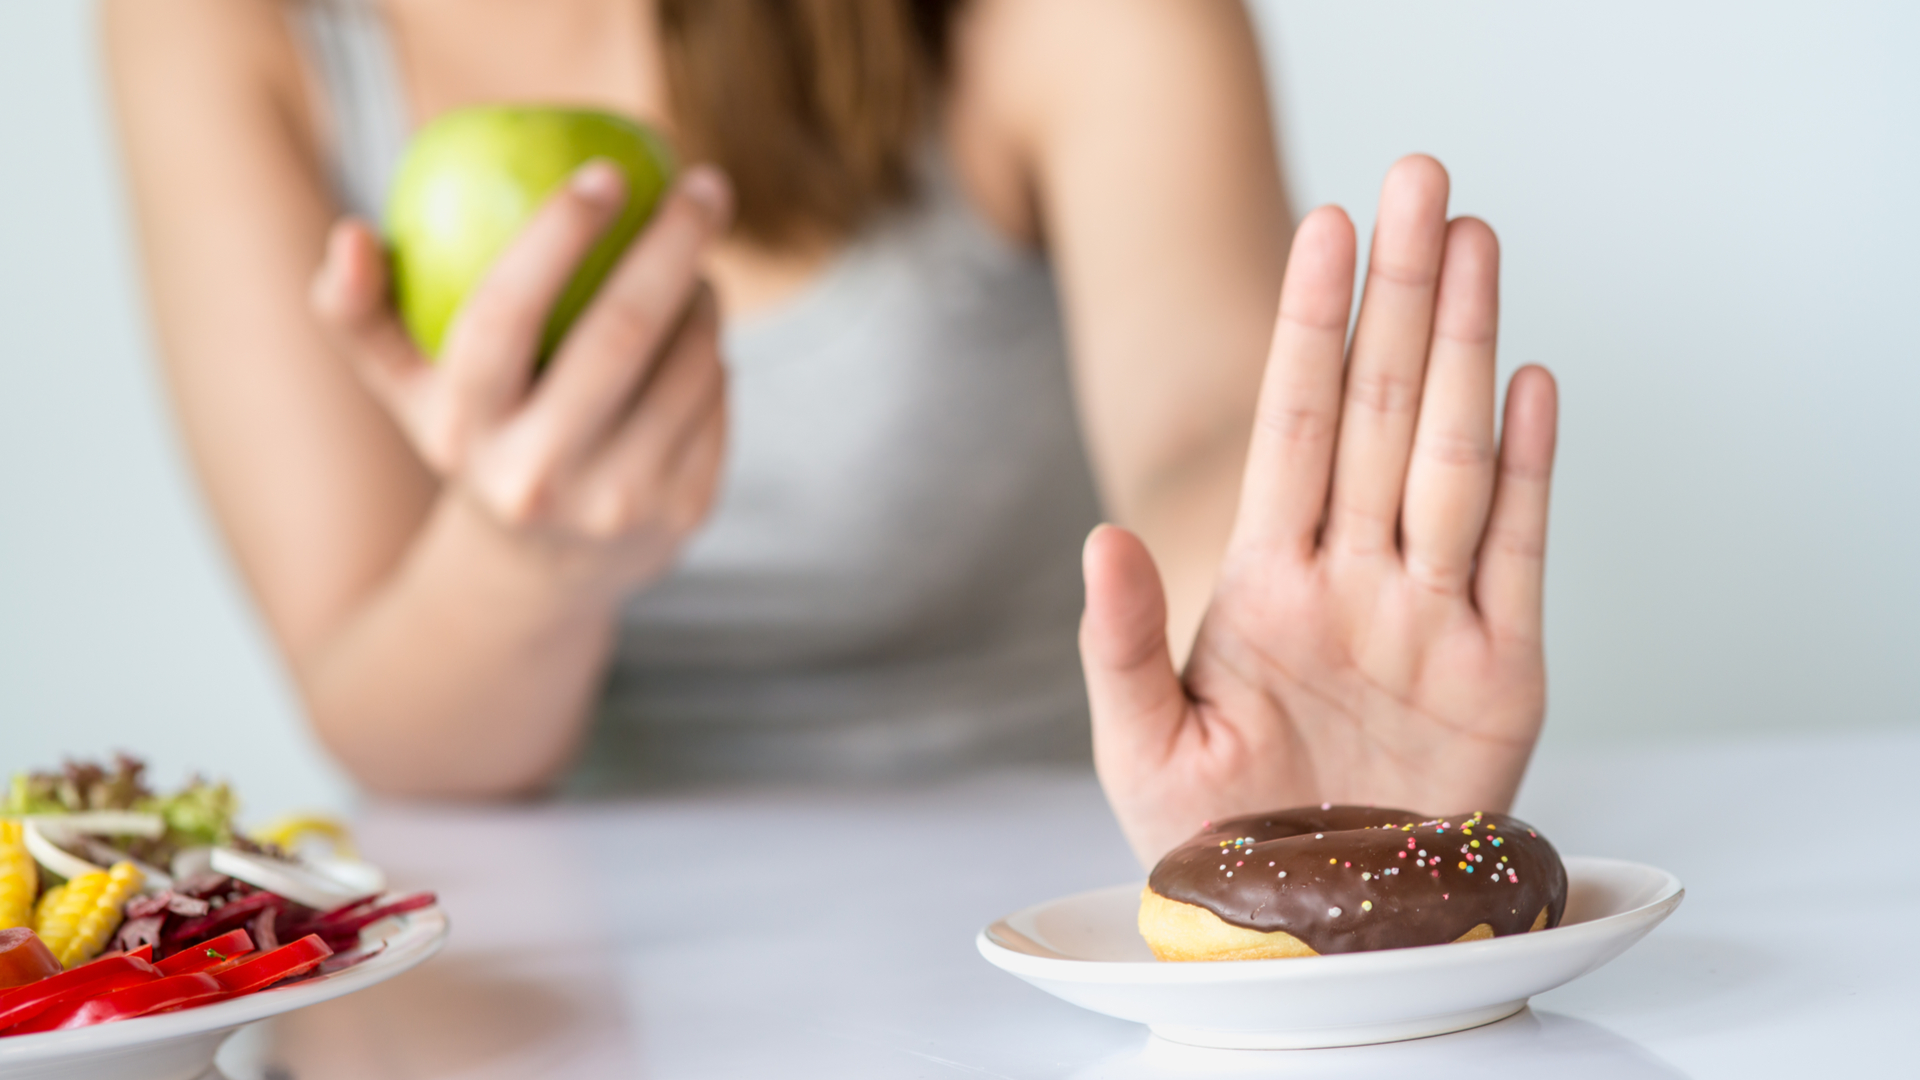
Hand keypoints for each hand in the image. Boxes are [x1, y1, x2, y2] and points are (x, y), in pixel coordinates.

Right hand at [309, 162, 732, 600]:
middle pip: (621, 334)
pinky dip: (714, 354)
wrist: (537, 574)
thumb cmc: (471, 438)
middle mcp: (539, 475)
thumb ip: (358, 311)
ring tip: (696, 268)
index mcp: (461, 431)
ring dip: (705, 298)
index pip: (503, 314)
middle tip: (703, 187)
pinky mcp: (684, 512)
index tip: (606, 174)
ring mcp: (618, 503)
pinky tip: (700, 336)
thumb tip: (352, 233)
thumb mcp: (404, 389)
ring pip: (689, 364)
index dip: (557, 235)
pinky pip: (717, 400)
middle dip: (674, 244)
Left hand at [1083, 156, 1559, 863]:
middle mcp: (1355, 580)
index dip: (1308, 327)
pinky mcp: (1500, 672)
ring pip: (1452, 456)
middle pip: (1380, 413)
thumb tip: (1100, 537)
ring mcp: (1429, 618)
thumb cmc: (1214, 844)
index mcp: (1268, 587)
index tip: (1322, 228)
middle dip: (1397, 297)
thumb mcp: (1142, 748)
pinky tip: (1533, 381)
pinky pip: (1520, 552)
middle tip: (1418, 179)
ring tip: (1474, 241)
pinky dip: (1532, 470)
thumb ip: (1124, 643)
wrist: (1310, 933)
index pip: (1291, 429)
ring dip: (1466, 350)